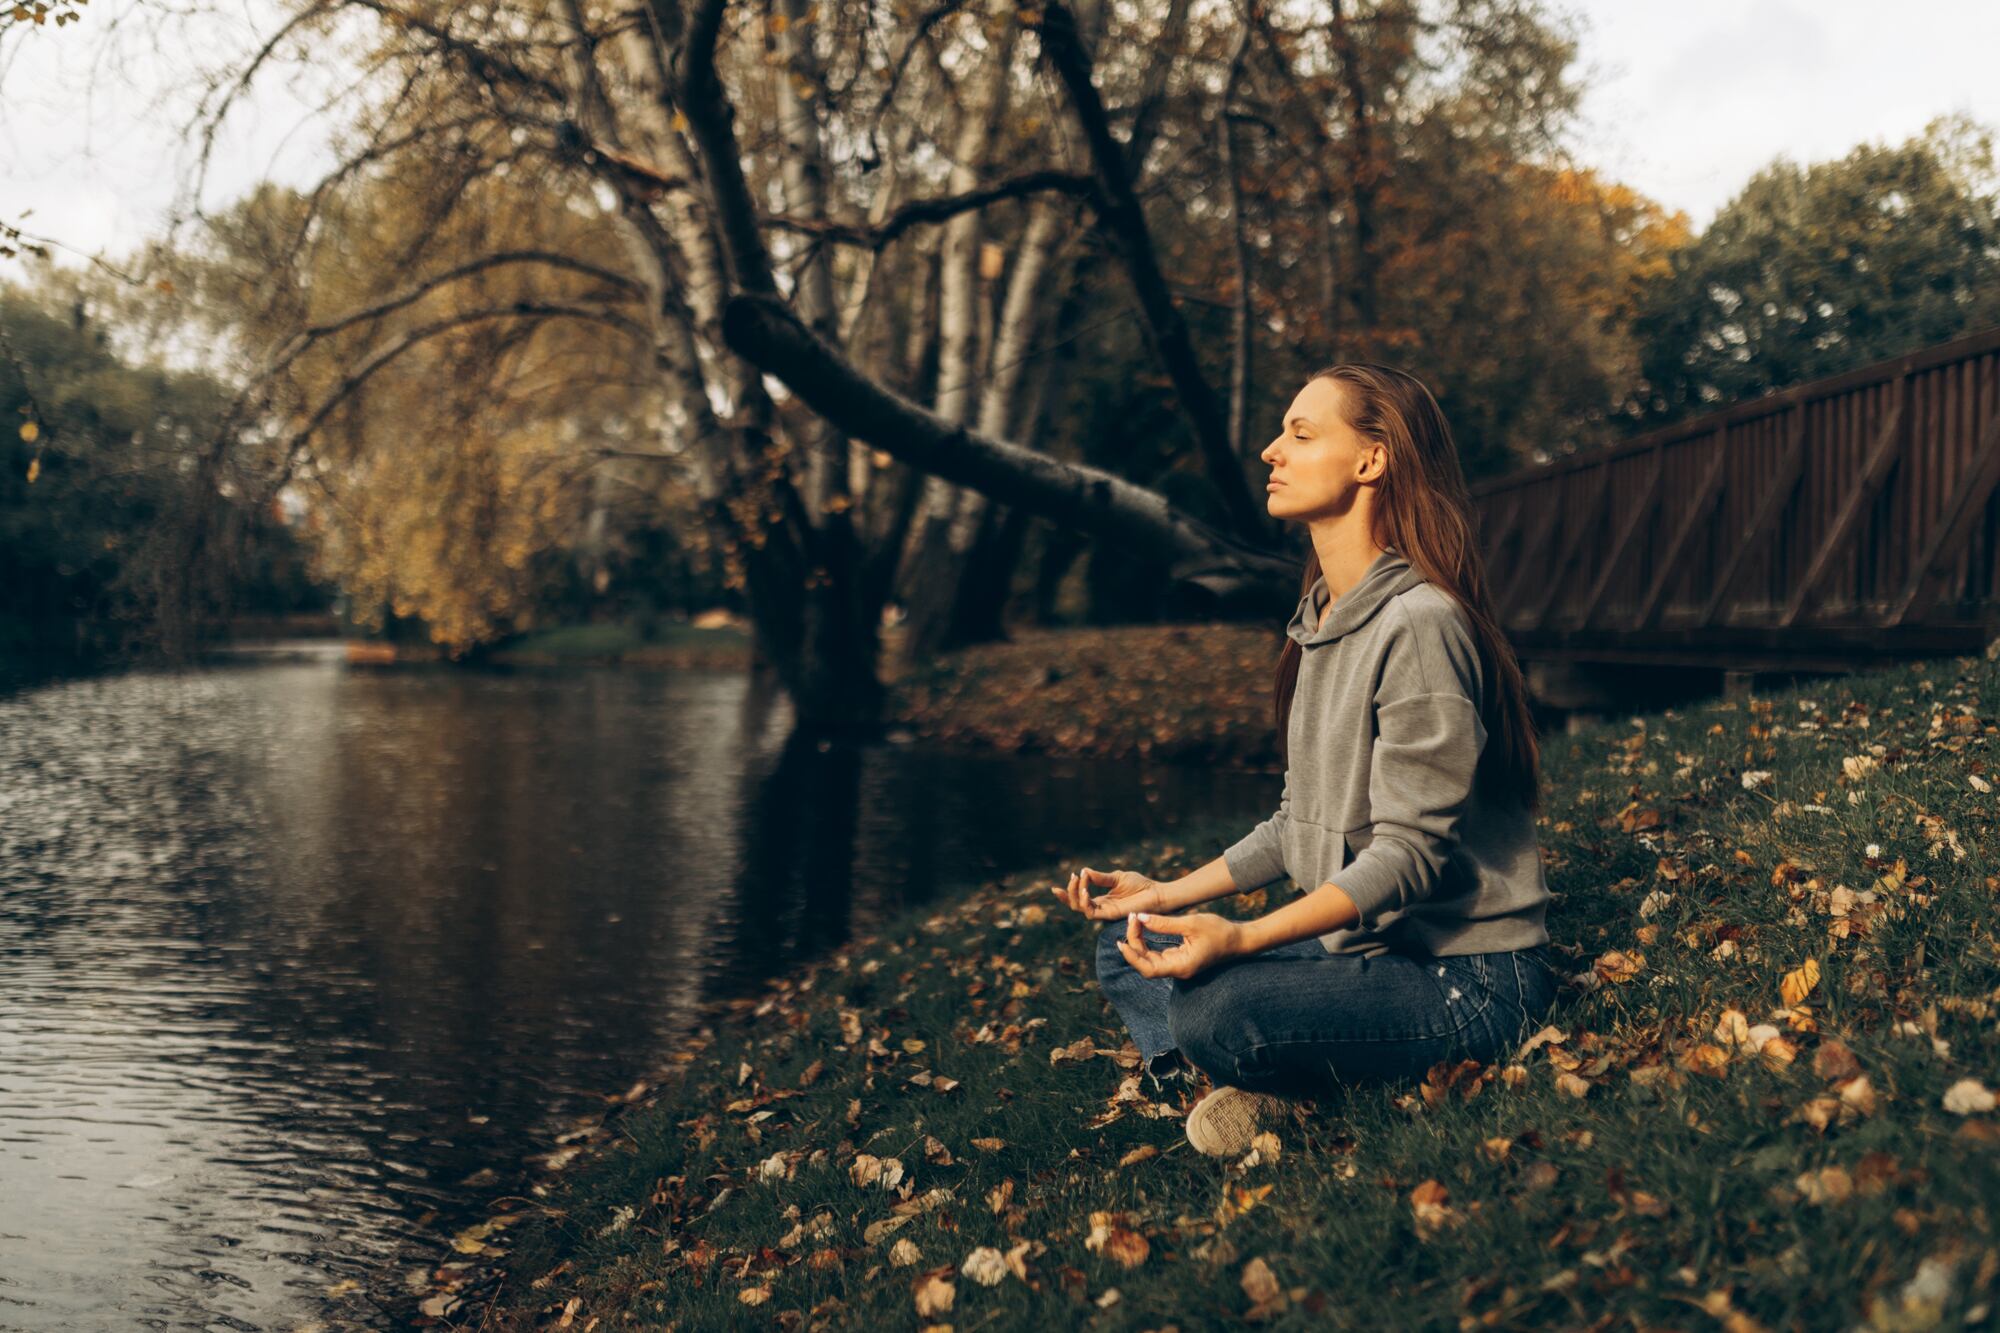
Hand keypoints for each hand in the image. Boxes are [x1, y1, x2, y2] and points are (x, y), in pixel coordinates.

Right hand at [1050, 866, 1164, 919]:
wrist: (1156, 894)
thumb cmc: (1140, 886)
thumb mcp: (1116, 877)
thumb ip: (1100, 877)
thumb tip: (1084, 871)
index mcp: (1102, 900)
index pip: (1079, 899)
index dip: (1067, 894)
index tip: (1057, 886)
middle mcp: (1102, 908)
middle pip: (1076, 905)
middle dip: (1069, 893)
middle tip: (1072, 877)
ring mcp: (1105, 912)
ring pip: (1081, 909)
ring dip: (1075, 895)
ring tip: (1078, 881)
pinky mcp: (1111, 915)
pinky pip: (1091, 912)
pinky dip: (1085, 901)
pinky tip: (1085, 890)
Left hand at [1114, 911, 1243, 979]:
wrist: (1239, 939)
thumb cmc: (1219, 931)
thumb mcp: (1191, 923)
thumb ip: (1165, 923)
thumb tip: (1141, 918)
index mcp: (1181, 966)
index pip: (1148, 969)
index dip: (1132, 956)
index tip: (1122, 939)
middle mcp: (1178, 970)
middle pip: (1146, 964)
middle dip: (1134, 944)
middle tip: (1131, 919)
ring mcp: (1179, 965)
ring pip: (1150, 959)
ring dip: (1139, 943)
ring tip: (1135, 921)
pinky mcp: (1180, 959)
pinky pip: (1158, 954)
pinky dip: (1148, 942)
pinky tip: (1143, 928)